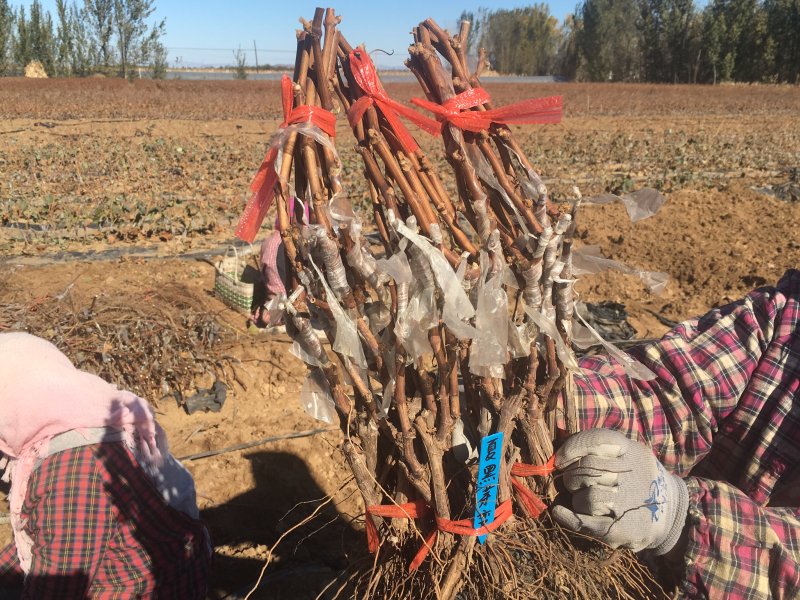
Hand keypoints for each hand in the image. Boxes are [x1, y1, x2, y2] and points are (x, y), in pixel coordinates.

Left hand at [552, 428, 688, 553]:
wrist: (672, 514)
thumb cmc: (638, 479)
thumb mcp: (629, 455)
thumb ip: (598, 450)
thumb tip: (556, 457)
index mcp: (632, 452)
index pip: (597, 439)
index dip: (573, 447)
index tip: (560, 460)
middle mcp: (633, 475)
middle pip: (586, 469)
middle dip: (572, 477)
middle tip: (575, 484)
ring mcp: (629, 504)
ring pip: (584, 498)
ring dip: (576, 500)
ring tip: (585, 501)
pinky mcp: (624, 530)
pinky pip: (585, 523)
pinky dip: (567, 517)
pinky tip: (560, 512)